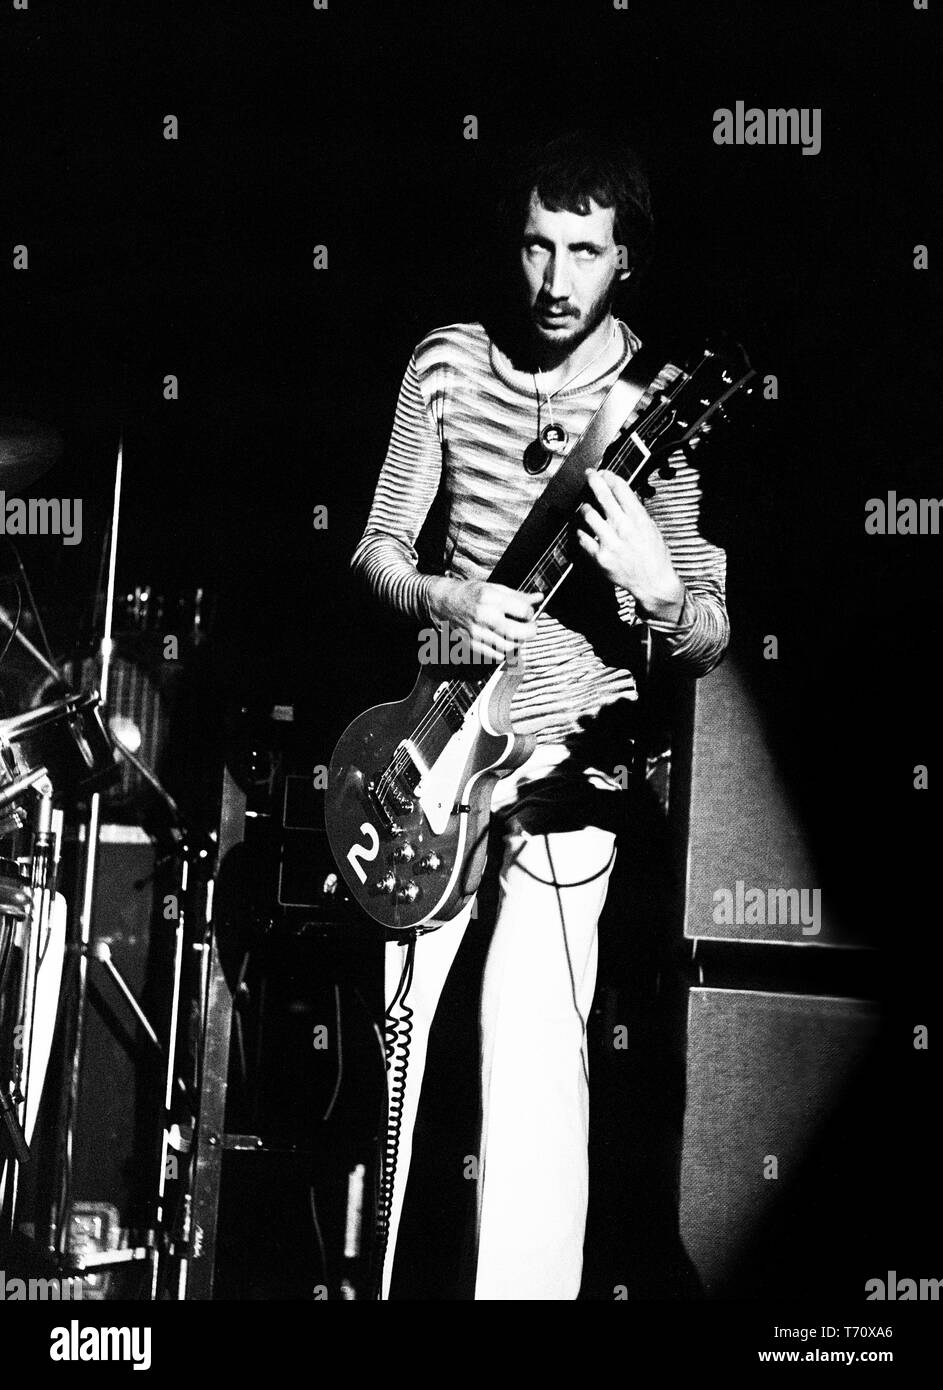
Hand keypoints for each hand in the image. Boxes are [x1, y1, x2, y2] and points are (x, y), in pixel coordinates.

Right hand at [427, 578, 540, 661]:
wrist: (444, 602)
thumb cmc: (469, 593)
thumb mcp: (495, 587)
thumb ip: (518, 595)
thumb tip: (538, 598)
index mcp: (491, 598)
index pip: (523, 611)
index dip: (530, 613)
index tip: (529, 613)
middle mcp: (484, 616)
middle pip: (518, 633)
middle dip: (530, 632)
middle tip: (530, 628)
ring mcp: (477, 632)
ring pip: (508, 647)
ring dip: (517, 643)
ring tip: (516, 635)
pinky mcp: (471, 644)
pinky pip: (495, 655)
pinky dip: (504, 651)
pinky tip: (503, 642)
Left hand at [576, 469, 684, 620]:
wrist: (653, 581)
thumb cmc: (654, 555)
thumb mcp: (651, 527)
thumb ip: (635, 512)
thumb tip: (622, 494)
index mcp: (638, 518)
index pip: (620, 488)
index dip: (609, 476)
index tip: (604, 472)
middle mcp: (624, 528)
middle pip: (603, 495)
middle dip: (593, 480)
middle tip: (589, 475)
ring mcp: (610, 542)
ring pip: (589, 514)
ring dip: (585, 508)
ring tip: (586, 508)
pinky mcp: (600, 557)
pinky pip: (583, 538)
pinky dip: (581, 532)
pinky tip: (584, 531)